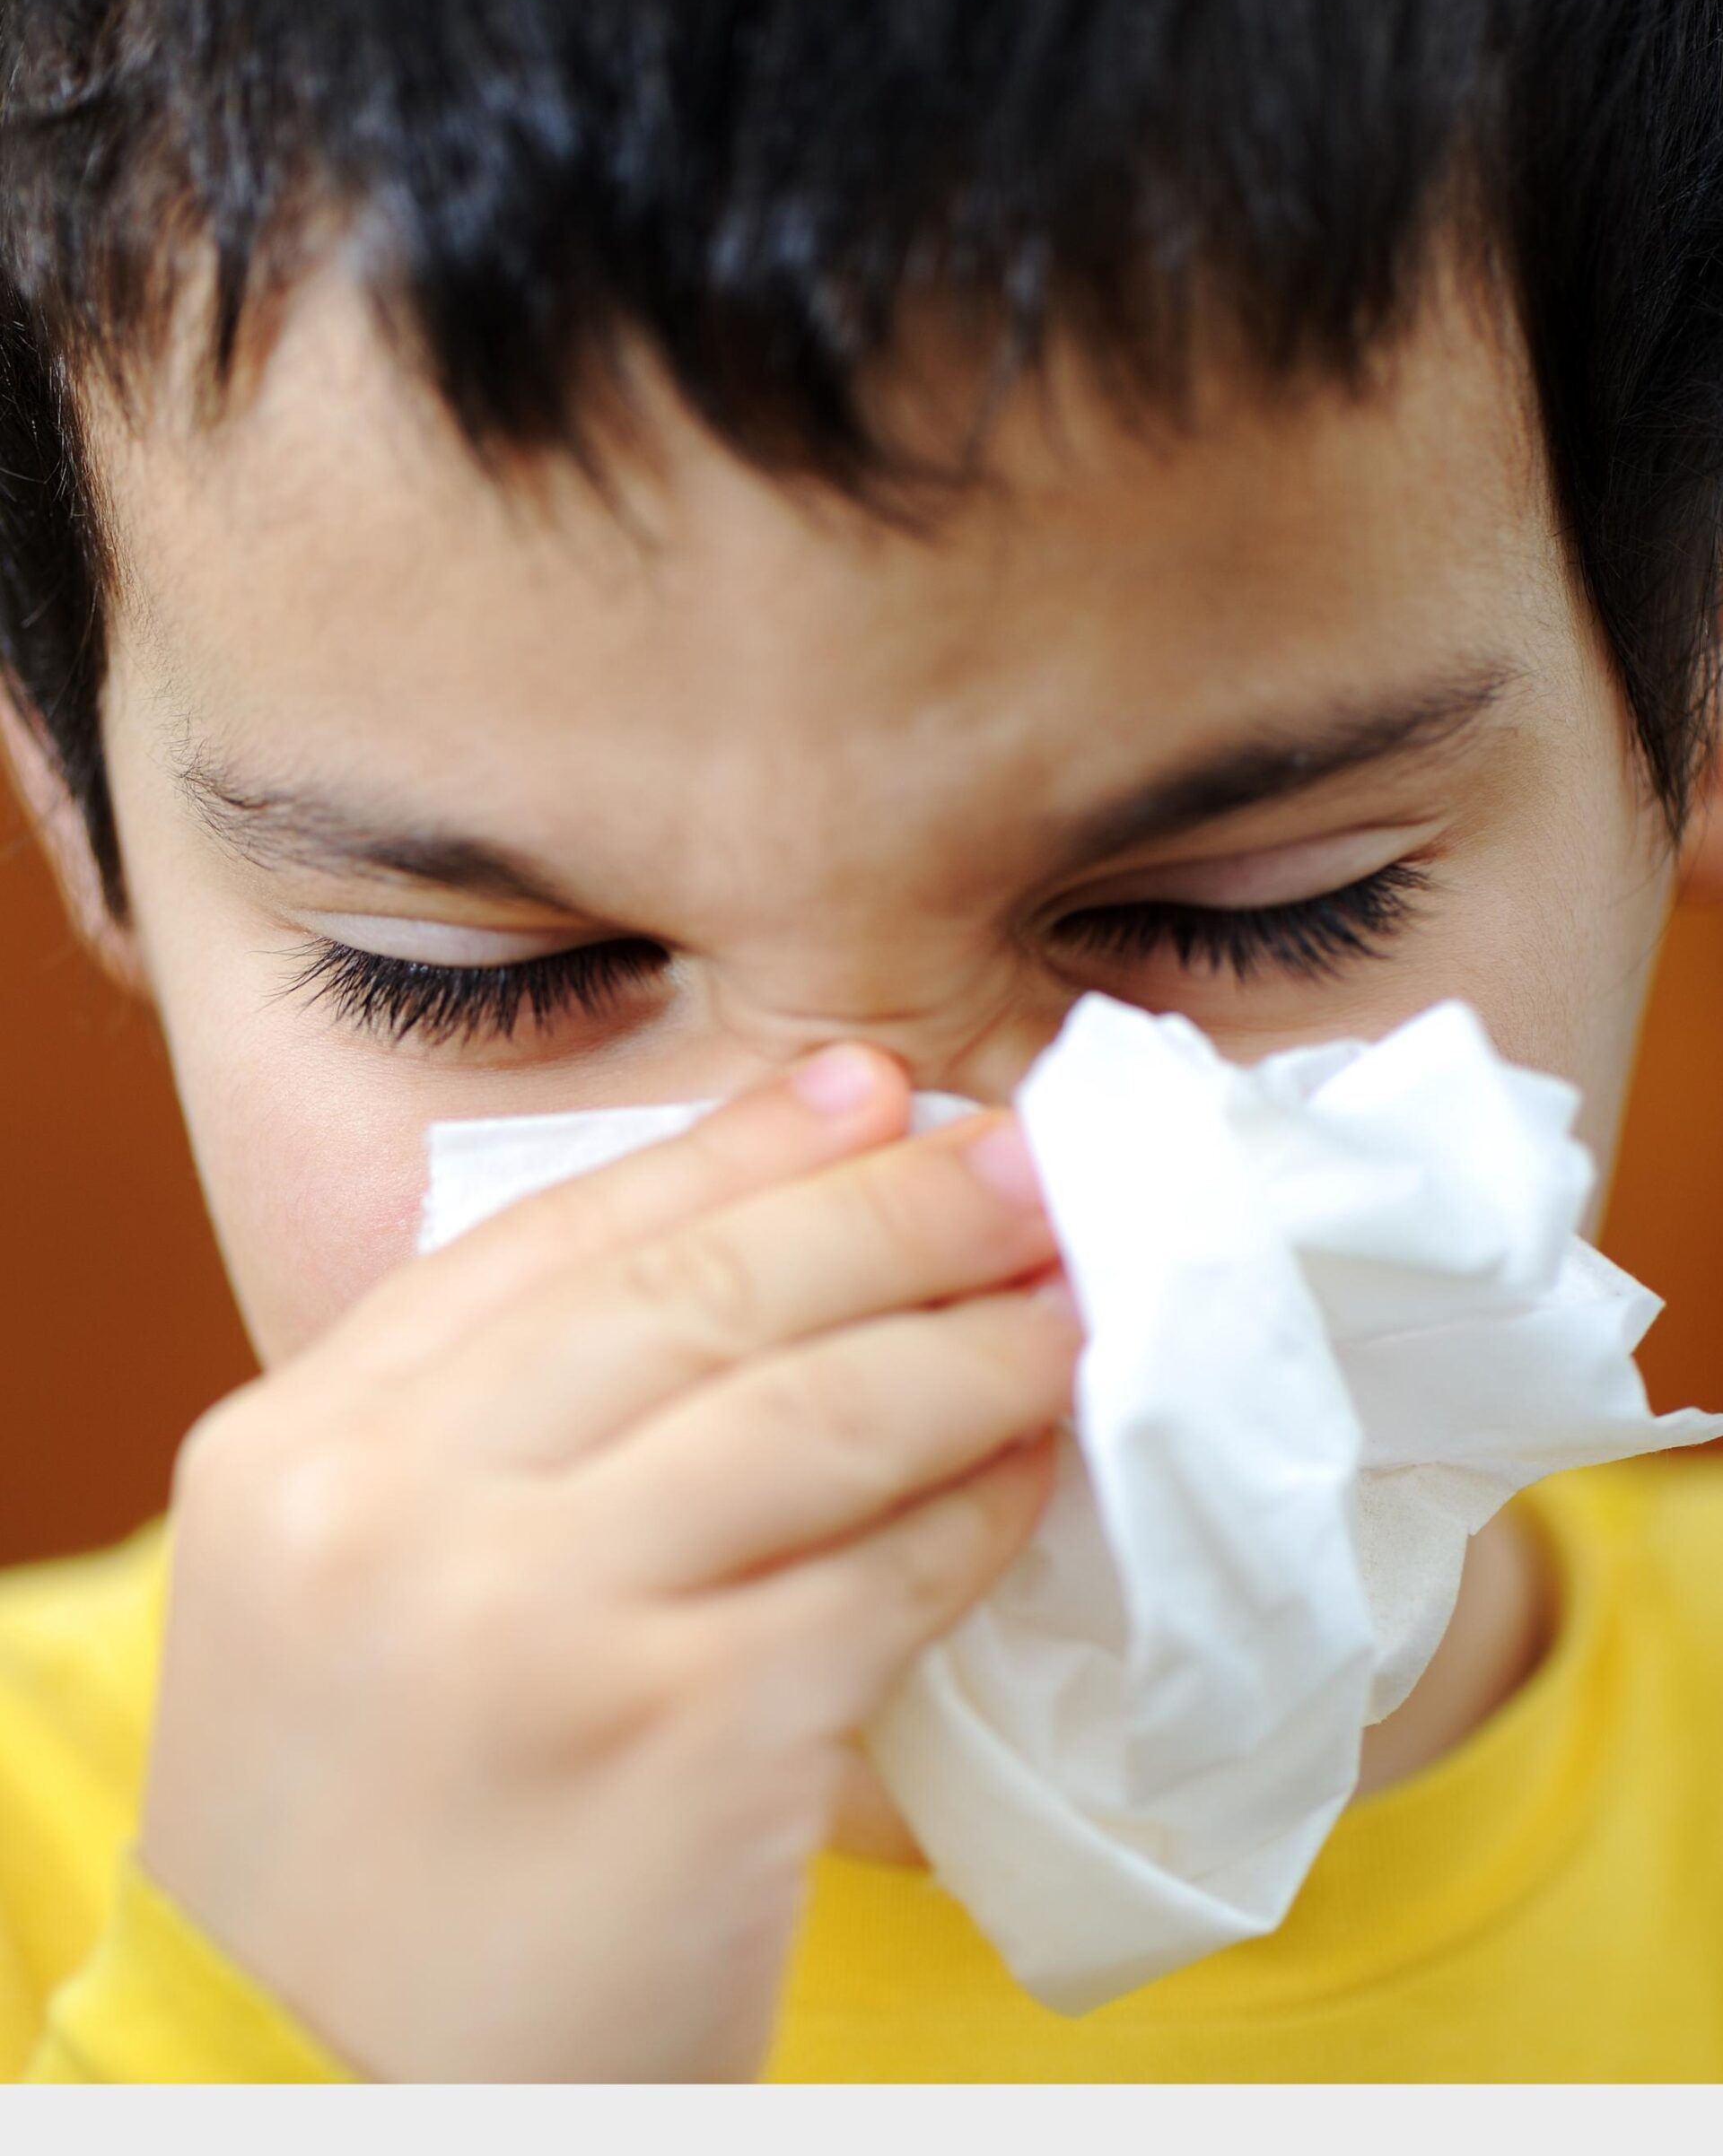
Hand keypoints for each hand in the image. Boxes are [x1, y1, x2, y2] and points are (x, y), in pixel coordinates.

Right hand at [137, 1044, 1077, 2081]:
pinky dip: (972, 1506)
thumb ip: (500, 1437)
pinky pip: (875, 1571)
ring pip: (811, 1404)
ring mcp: (529, 1616)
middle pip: (695, 1286)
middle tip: (1019, 1158)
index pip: (551, 1234)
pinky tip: (1029, 1470)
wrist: (323, 2125)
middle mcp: (389, 1505)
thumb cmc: (367, 1860)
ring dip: (966, 1341)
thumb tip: (754, 1257)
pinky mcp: (677, 1736)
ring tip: (1063, 1301)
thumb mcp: (355, 1603)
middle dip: (886, 1206)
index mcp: (295, 1449)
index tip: (866, 1086)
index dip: (730, 1146)